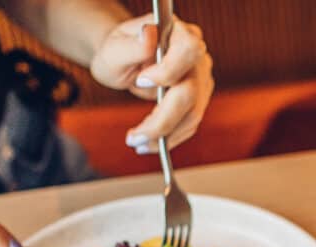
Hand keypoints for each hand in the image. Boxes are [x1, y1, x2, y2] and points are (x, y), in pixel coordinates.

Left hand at [90, 14, 213, 152]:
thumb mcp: (114, 47)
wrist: (125, 58)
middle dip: (163, 120)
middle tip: (134, 137)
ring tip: (137, 143)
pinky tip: (149, 142)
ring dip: (165, 135)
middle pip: (191, 92)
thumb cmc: (119, 50)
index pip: (188, 50)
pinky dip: (169, 137)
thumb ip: (132, 45)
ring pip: (192, 115)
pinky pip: (189, 124)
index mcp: (179, 34)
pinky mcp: (199, 99)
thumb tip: (149, 35)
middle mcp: (197, 57)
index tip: (141, 80)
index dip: (168, 70)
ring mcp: (201, 79)